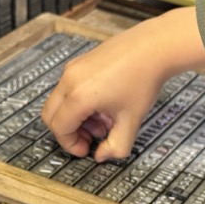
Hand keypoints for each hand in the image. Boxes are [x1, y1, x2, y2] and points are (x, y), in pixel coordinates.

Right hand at [41, 7, 204, 161]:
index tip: (86, 150)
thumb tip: (102, 156)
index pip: (60, 129)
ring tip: (103, 121)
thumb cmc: (143, 79)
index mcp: (79, 97)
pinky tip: (103, 104)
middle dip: (69, 132)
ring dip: (75, 117)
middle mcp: (70, 80)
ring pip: (59, 102)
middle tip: (91, 138)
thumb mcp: (131, 121)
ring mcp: (72, 69)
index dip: (71, 145)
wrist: (153, 48)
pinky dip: (78, 102)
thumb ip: (116, 146)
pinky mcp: (79, 62)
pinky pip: (68, 88)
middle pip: (51, 116)